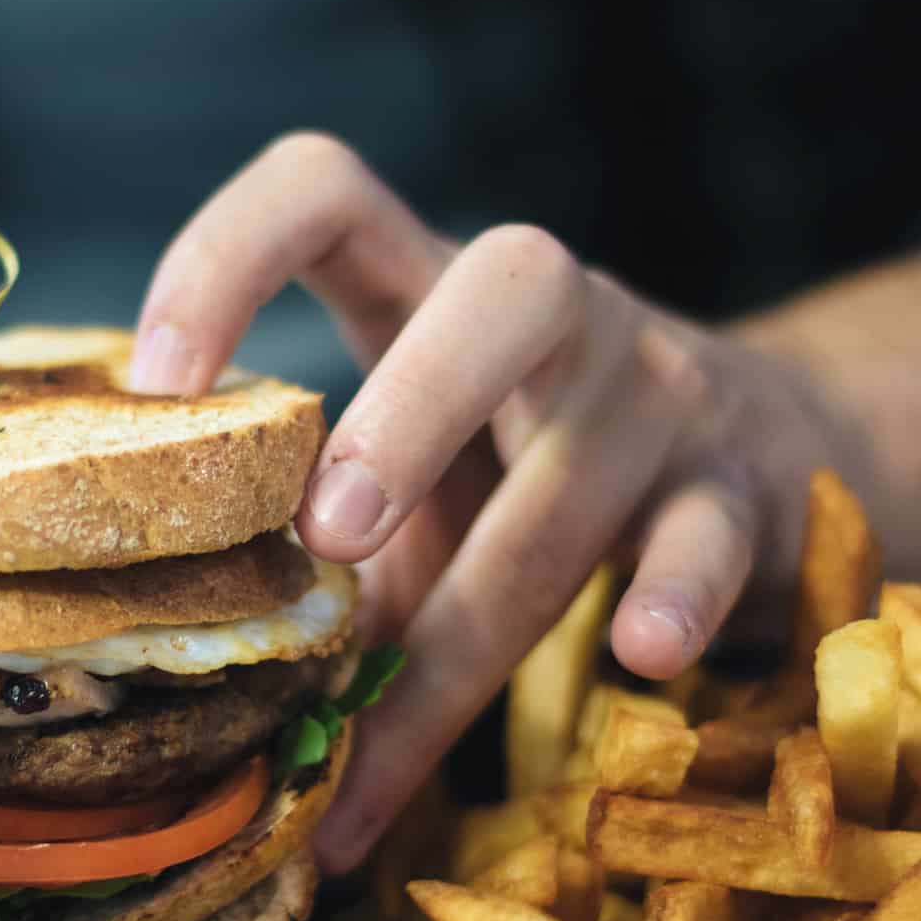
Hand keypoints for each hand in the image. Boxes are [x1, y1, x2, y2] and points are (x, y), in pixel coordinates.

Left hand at [130, 133, 874, 873]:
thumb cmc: (527, 482)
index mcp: (430, 287)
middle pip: (504, 286)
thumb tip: (182, 721)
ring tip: (392, 727)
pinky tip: (643, 655)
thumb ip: (312, 560)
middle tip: (327, 537)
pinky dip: (677, 594)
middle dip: (410, 408)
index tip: (156, 387)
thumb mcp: (415, 485)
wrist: (764, 464)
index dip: (228, 257)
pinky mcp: (740, 489)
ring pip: (580, 467)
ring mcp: (661, 394)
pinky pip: (710, 537)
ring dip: (478, 608)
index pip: (327, 192)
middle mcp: (558, 314)